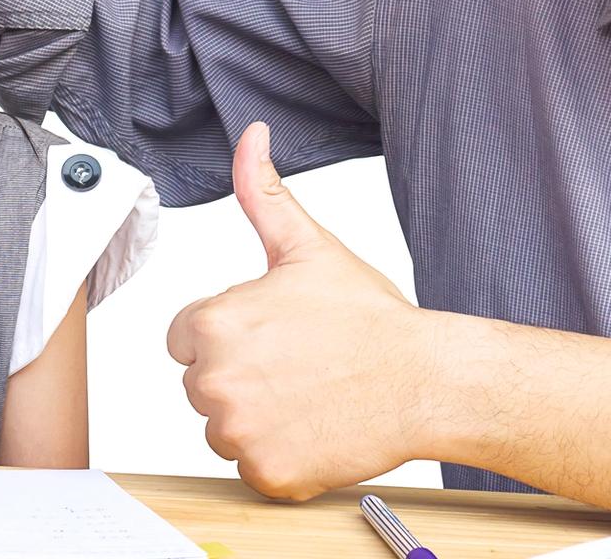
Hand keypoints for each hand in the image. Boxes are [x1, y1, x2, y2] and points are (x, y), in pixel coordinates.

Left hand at [166, 122, 435, 499]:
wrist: (426, 381)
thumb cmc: (370, 318)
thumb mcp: (308, 247)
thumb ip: (263, 193)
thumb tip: (250, 136)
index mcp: (212, 323)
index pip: (184, 338)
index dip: (230, 335)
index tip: (274, 336)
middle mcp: (214, 380)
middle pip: (201, 386)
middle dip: (242, 378)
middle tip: (298, 366)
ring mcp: (239, 433)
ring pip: (223, 430)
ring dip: (257, 420)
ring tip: (308, 397)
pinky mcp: (265, 475)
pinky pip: (251, 470)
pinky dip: (280, 458)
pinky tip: (315, 430)